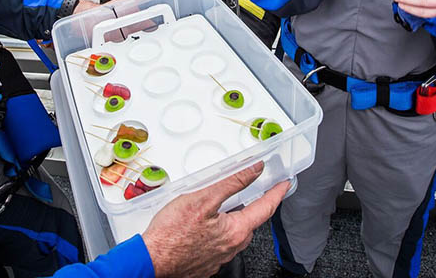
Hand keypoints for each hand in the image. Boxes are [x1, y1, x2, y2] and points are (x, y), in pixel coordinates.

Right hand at [142, 162, 288, 277]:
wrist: (150, 260)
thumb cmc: (171, 233)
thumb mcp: (203, 197)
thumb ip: (232, 182)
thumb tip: (254, 170)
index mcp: (235, 231)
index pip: (265, 208)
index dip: (277, 193)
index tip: (284, 184)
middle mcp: (231, 248)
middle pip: (250, 222)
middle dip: (254, 206)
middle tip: (257, 192)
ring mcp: (218, 259)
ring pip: (234, 234)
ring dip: (235, 219)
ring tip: (227, 206)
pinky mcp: (206, 264)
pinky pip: (220, 244)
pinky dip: (219, 232)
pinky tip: (206, 225)